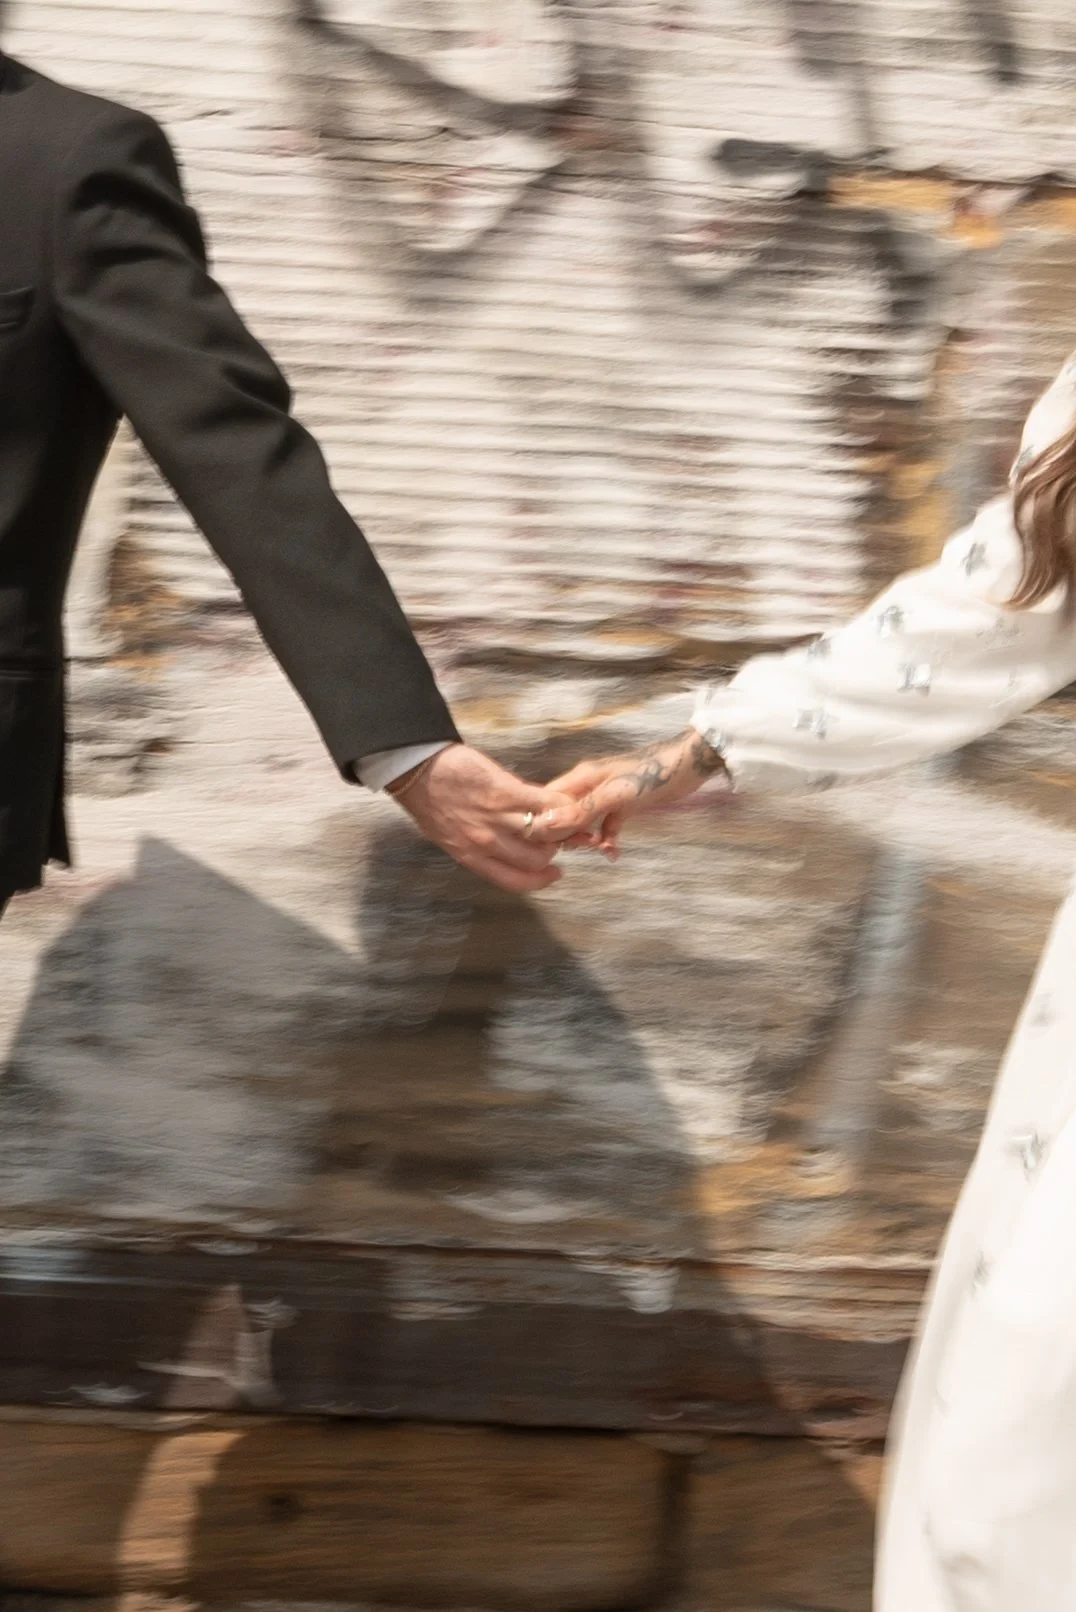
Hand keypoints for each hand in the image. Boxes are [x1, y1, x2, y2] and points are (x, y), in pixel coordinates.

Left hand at [390, 743, 590, 893]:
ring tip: (558, 815)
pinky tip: (562, 799)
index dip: (541, 881)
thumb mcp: (448, 834)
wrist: (416, 769)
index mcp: (471, 856)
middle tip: (553, 836)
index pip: (515, 881)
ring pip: (546, 834)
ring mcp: (497, 818)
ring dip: (559, 825)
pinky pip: (546, 804)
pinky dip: (560, 803)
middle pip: (535, 859)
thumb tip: (509, 845)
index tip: (554, 873)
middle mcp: (486, 843)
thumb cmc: (429, 800)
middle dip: (551, 850)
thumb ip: (478, 846)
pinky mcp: (506, 791)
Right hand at [544, 729, 729, 856]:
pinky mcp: (623, 804)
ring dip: (588, 838)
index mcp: (582, 777)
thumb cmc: (653, 775)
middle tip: (579, 849)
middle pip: (565, 812)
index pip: (549, 800)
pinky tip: (613, 853)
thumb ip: (582, 810)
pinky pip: (607, 825)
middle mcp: (589, 785)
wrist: (690, 765)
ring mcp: (606, 795)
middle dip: (567, 833)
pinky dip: (608, 839)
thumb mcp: (615, 795)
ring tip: (598, 851)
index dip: (545, 821)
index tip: (550, 842)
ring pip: (585, 821)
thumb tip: (546, 824)